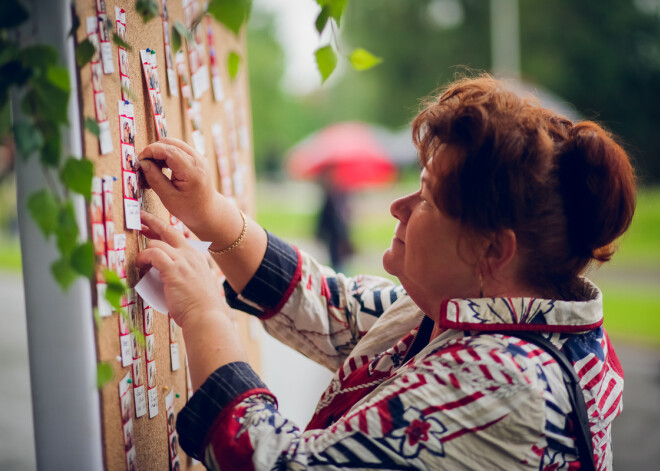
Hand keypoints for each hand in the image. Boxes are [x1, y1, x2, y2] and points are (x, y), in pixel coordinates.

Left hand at [136, 211, 222, 326]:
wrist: (206, 315)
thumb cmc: (199, 306)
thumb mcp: (196, 281)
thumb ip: (184, 272)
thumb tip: (163, 270)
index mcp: (197, 256)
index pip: (177, 235)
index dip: (162, 228)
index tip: (151, 224)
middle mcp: (191, 254)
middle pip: (168, 229)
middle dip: (151, 222)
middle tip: (140, 218)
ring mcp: (183, 260)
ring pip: (156, 243)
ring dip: (145, 251)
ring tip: (140, 262)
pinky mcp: (173, 269)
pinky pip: (152, 254)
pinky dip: (143, 257)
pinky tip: (140, 264)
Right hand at [137, 138, 218, 237]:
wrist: (208, 211)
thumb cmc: (189, 209)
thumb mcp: (168, 198)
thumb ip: (155, 179)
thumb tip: (142, 163)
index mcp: (192, 171)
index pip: (169, 150)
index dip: (151, 151)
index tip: (139, 160)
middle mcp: (198, 159)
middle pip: (170, 143)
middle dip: (153, 151)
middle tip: (144, 167)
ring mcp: (198, 157)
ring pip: (172, 144)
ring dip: (159, 153)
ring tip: (152, 170)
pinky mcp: (195, 157)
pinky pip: (177, 149)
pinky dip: (165, 155)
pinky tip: (161, 168)